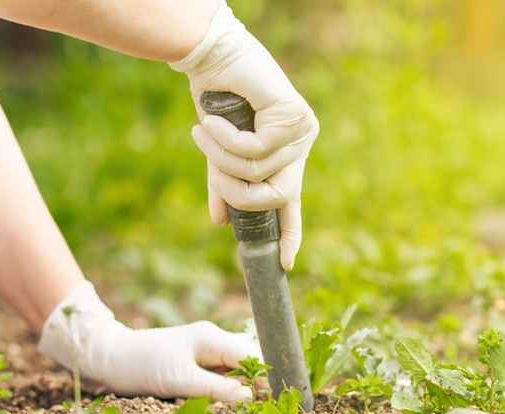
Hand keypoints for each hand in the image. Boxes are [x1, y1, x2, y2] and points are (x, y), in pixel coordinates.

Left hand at [38, 281, 259, 401]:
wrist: (109, 357)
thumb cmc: (142, 365)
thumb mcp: (180, 381)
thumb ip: (217, 389)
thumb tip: (250, 397)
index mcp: (211, 338)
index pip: (251, 354)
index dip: (264, 376)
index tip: (273, 398)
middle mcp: (212, 339)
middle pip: (247, 359)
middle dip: (257, 380)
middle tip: (263, 406)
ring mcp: (204, 348)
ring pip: (235, 366)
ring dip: (242, 385)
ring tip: (248, 405)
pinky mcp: (195, 359)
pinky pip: (221, 371)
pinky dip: (227, 385)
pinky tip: (228, 399)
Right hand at [170, 0, 318, 270]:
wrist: (212, 59)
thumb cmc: (216, 103)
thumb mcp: (219, 153)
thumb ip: (223, 185)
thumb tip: (220, 222)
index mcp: (286, 156)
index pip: (292, 202)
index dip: (290, 233)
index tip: (286, 263)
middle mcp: (300, 144)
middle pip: (278, 195)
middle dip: (238, 194)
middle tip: (214, 176)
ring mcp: (302, 130)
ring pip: (260, 173)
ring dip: (222, 160)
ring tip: (202, 134)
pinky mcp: (294, 114)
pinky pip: (255, 149)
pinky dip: (226, 140)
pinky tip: (210, 121)